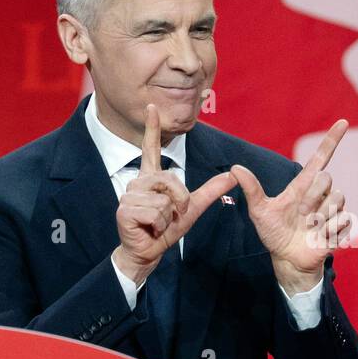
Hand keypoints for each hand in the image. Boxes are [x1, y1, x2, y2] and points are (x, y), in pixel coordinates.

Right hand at [113, 103, 235, 284]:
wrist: (148, 252)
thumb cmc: (166, 229)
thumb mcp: (192, 209)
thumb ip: (211, 191)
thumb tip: (232, 174)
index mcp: (152, 178)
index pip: (151, 148)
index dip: (152, 127)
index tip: (151, 107)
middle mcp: (139, 182)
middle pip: (171, 180)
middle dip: (179, 201)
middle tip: (170, 215)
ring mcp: (130, 194)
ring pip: (164, 200)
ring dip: (167, 218)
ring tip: (156, 223)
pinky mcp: (125, 209)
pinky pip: (155, 212)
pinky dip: (158, 225)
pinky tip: (148, 228)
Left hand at [230, 119, 352, 293]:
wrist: (288, 259)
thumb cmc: (274, 232)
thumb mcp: (259, 211)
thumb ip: (252, 189)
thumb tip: (235, 168)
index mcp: (304, 186)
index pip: (320, 158)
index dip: (332, 140)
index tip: (343, 122)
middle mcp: (320, 194)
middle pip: (327, 178)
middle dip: (312, 197)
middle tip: (301, 213)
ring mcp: (332, 209)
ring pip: (337, 199)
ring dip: (319, 216)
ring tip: (308, 226)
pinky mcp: (341, 226)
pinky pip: (342, 219)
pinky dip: (327, 230)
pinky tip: (317, 237)